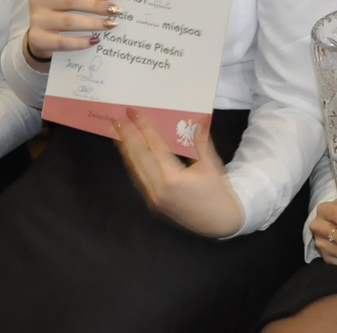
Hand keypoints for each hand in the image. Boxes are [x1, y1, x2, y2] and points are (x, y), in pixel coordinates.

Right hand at [24, 0, 117, 66]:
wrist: (39, 37)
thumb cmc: (59, 12)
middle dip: (96, 5)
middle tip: (114, 11)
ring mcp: (36, 19)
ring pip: (69, 21)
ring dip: (93, 23)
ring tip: (109, 25)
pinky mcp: (37, 38)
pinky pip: (63, 41)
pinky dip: (81, 41)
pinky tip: (95, 40)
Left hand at [114, 108, 244, 237]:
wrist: (219, 224)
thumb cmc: (217, 193)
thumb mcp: (211, 166)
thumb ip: (201, 143)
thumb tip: (199, 120)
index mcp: (173, 178)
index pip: (154, 146)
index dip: (143, 127)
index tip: (133, 113)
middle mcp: (159, 189)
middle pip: (138, 158)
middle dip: (127, 137)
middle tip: (117, 120)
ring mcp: (154, 198)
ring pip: (135, 170)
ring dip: (126, 151)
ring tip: (117, 134)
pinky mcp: (153, 204)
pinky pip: (139, 180)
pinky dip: (133, 165)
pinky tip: (129, 154)